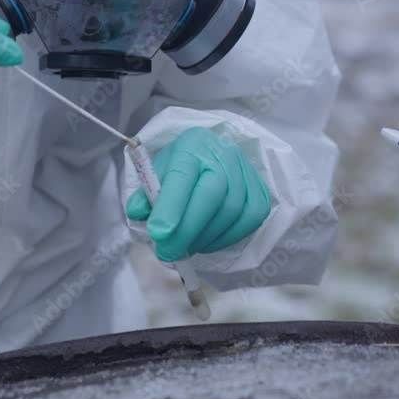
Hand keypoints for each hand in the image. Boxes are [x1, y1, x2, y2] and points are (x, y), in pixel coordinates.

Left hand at [126, 127, 271, 261]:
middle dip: (187, 231)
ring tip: (185, 248)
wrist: (211, 157)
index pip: (182, 175)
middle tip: (168, 253)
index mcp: (191, 146)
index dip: (172, 207)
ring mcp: (245, 171)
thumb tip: (138, 213)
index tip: (158, 234)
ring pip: (231, 211)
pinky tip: (208, 242)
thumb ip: (145, 194)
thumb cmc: (180, 169)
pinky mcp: (260, 190)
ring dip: (205, 238)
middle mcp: (223, 154)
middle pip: (211, 195)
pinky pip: (250, 219)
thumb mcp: (156, 174)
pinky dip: (227, 238)